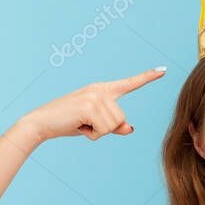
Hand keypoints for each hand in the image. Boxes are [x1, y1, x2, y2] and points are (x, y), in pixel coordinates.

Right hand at [18, 67, 165, 141]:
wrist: (42, 123)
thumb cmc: (68, 123)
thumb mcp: (94, 125)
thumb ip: (113, 126)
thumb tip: (130, 128)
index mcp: (103, 90)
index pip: (129, 84)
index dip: (147, 78)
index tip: (163, 70)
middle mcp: (101, 89)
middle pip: (121, 119)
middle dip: (104, 129)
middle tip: (84, 124)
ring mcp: (96, 96)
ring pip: (114, 126)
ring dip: (97, 132)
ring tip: (81, 124)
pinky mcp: (90, 105)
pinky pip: (104, 130)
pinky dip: (92, 134)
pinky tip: (78, 125)